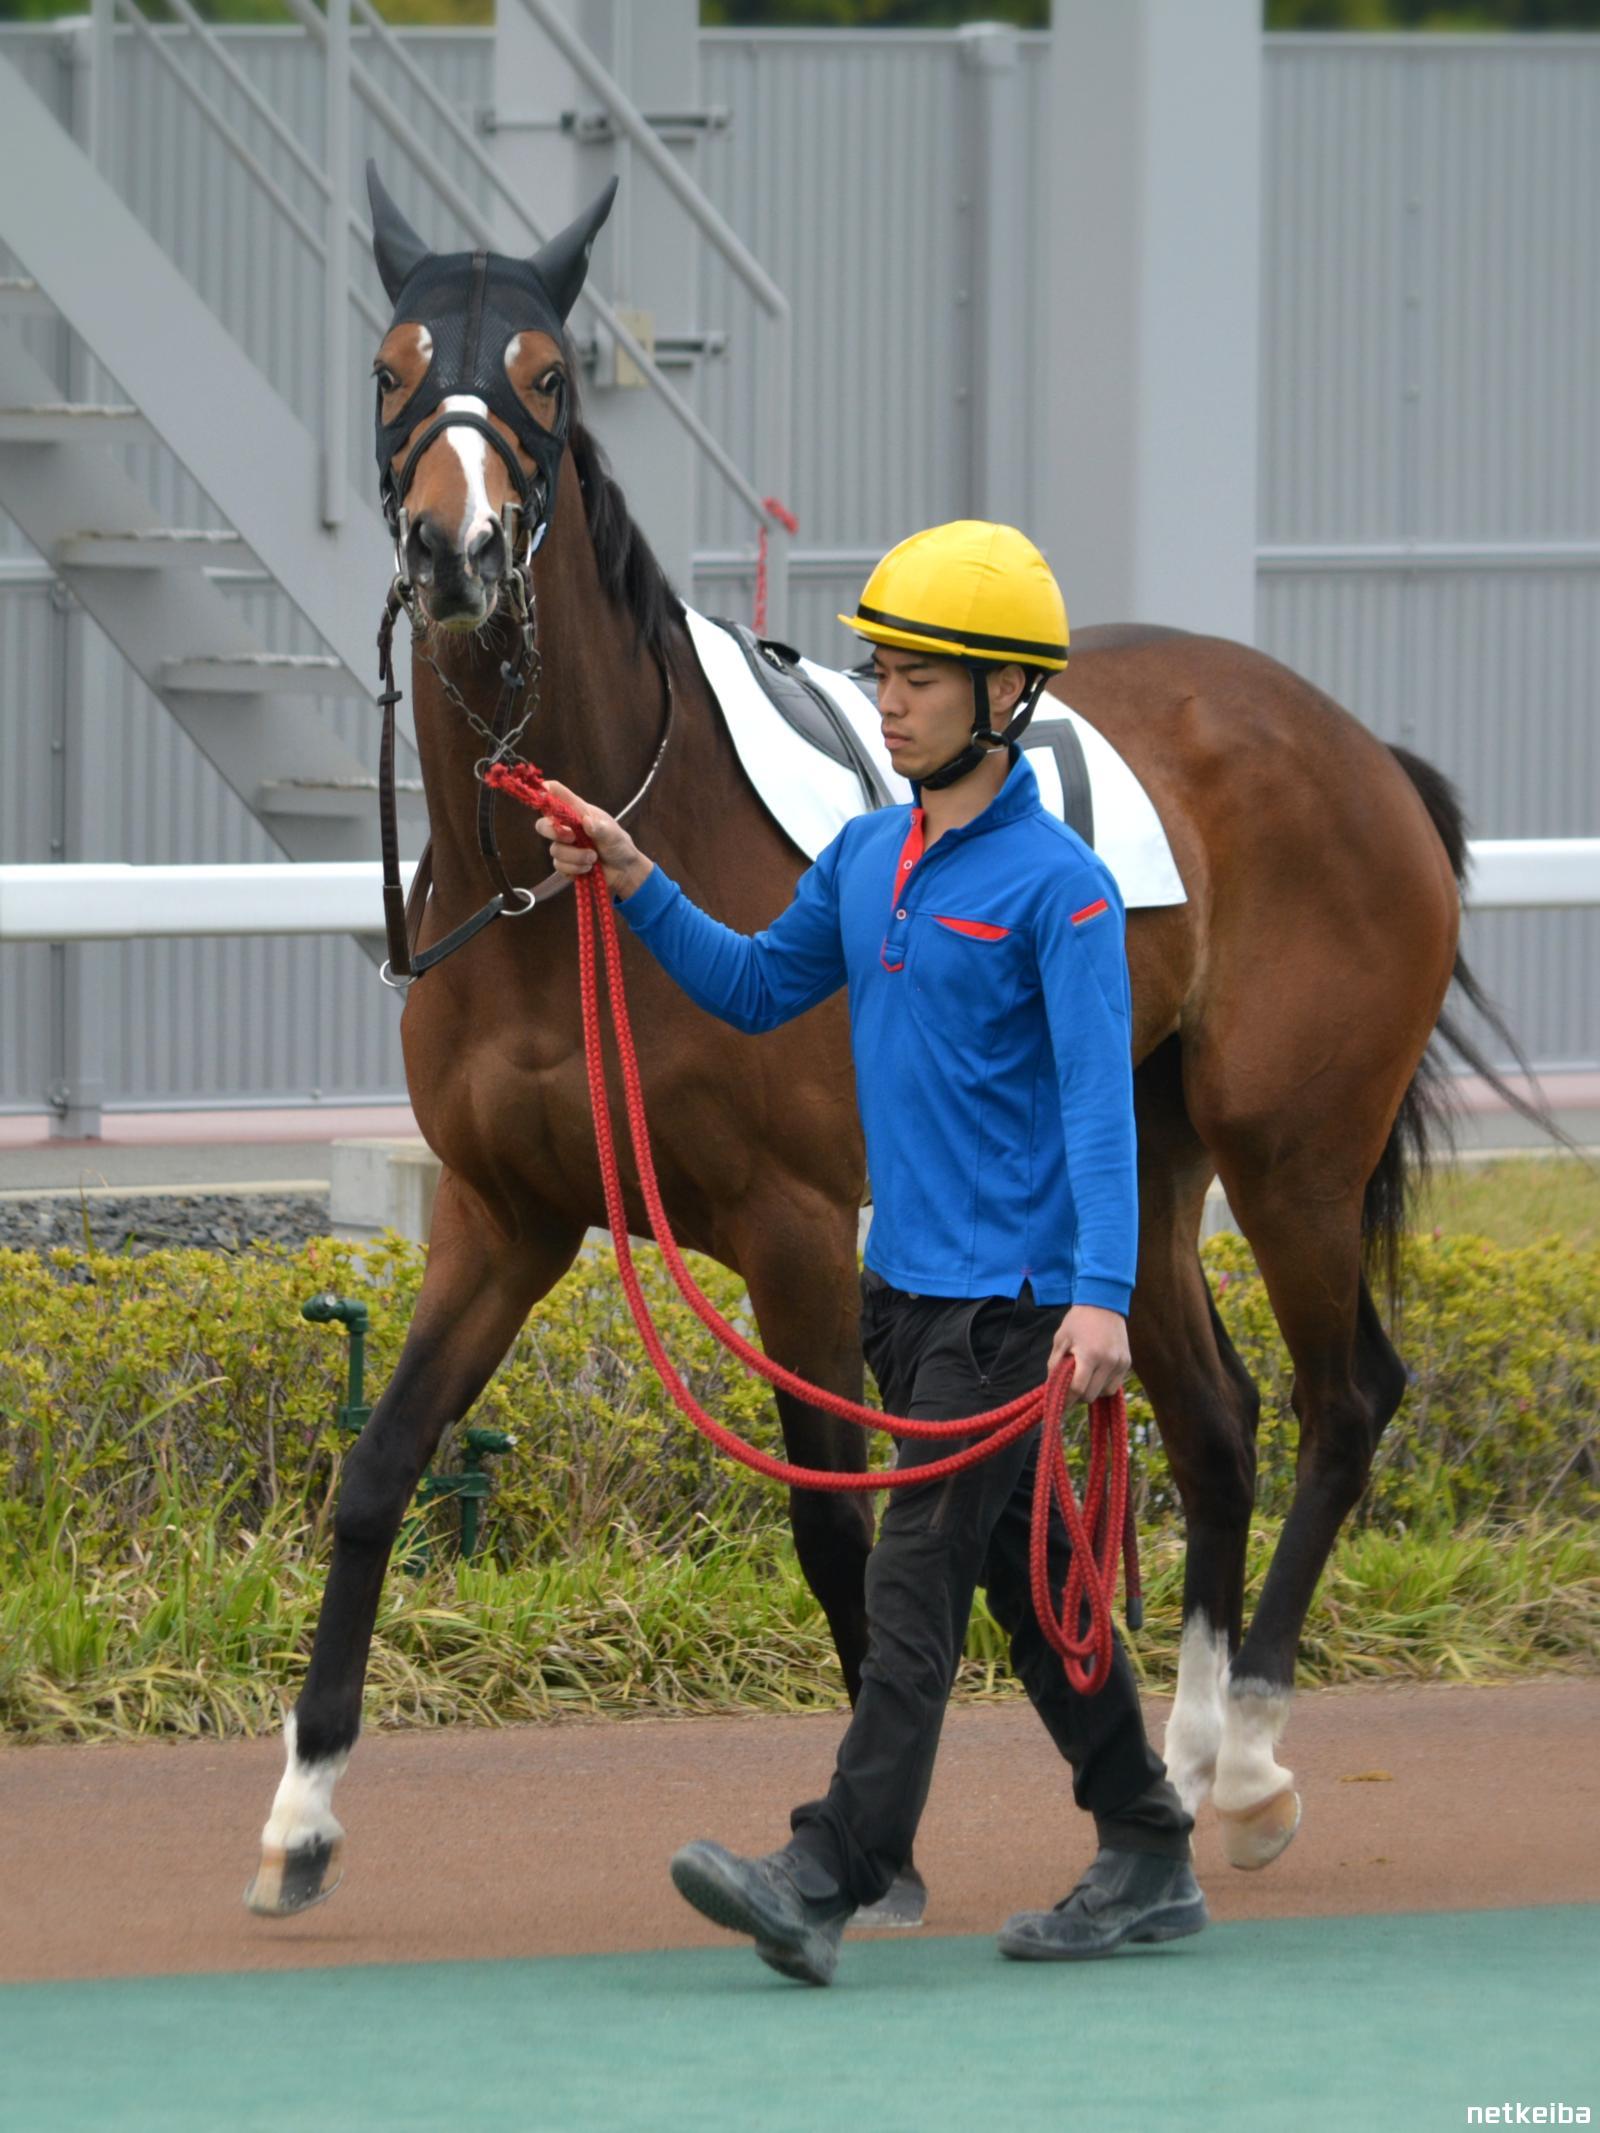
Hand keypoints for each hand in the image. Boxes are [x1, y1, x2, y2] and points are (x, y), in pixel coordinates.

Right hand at [534, 778, 653, 898]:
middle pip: (543, 825)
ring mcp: (565, 846)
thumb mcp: (614, 834)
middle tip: (572, 838)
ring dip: (576, 856)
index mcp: (578, 812)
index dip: (545, 791)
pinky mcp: (565, 864)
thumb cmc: (618, 845)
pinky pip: (560, 866)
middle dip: (553, 832)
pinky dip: (576, 868)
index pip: (557, 796)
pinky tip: (589, 867)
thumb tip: (587, 822)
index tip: (542, 790)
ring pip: (555, 850)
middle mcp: (568, 827)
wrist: (623, 870)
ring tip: (594, 858)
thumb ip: (600, 828)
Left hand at [1048, 1305, 1130, 1406]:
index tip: (1059, 1403)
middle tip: (1071, 1387)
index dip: (1067, 1399)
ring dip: (1093, 1391)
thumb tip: (1052, 1388)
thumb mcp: (1061, 1340)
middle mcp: (1108, 1361)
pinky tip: (1096, 1373)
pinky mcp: (1127, 1362)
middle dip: (1078, 1396)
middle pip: (1091, 1395)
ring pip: (1105, 1393)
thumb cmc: (1078, 1321)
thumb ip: (1055, 1365)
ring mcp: (1120, 1363)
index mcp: (1090, 1355)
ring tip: (1085, 1377)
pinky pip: (1115, 1384)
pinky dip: (1104, 1384)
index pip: (1078, 1389)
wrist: (1104, 1303)